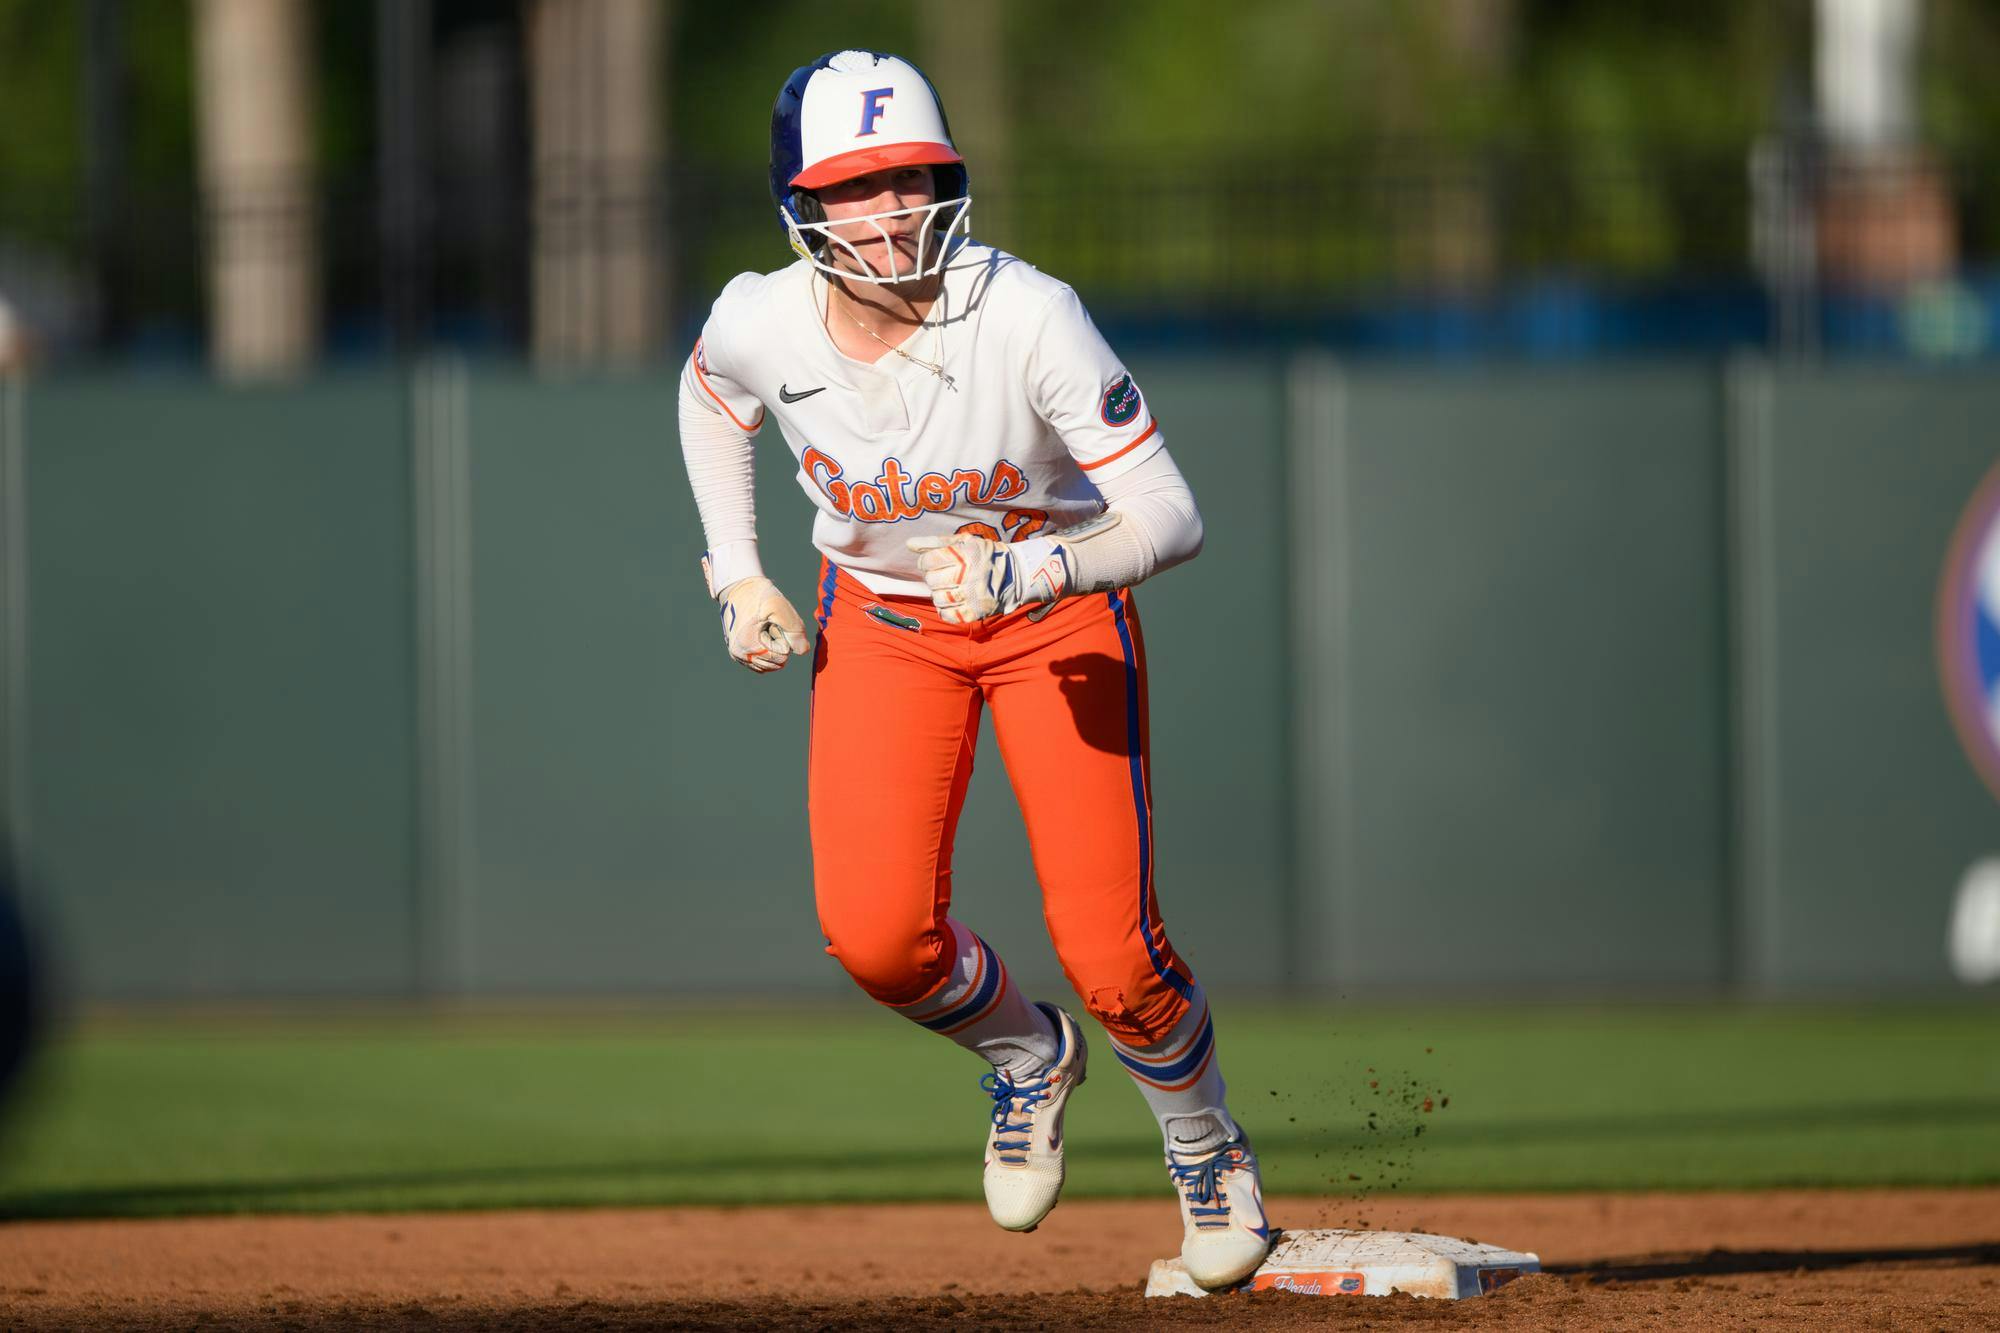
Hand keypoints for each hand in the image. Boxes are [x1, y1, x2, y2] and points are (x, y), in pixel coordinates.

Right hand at [717, 576, 810, 671]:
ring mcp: (738, 656)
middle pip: (775, 664)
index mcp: (747, 646)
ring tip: (763, 628)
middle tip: (768, 625)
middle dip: (778, 645)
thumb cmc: (760, 596)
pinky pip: (762, 663)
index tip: (771, 623)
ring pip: (769, 665)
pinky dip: (766, 651)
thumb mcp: (780, 607)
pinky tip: (759, 633)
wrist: (739, 588)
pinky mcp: (738, 654)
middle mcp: (740, 655)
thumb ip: (795, 630)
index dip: (782, 638)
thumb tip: (803, 651)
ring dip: (772, 647)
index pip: (781, 657)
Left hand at [908, 533, 1069, 623]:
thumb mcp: (964, 542)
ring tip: (949, 588)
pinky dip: (946, 610)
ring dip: (938, 594)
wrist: (1016, 574)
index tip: (934, 562)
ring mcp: (974, 595)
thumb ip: (935, 542)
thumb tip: (908, 544)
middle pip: (931, 580)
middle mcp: (970, 574)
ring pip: (938, 598)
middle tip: (944, 576)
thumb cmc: (985, 555)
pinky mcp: (977, 612)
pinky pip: (948, 615)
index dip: (926, 562)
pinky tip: (953, 601)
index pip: (929, 561)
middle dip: (933, 577)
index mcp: (966, 554)